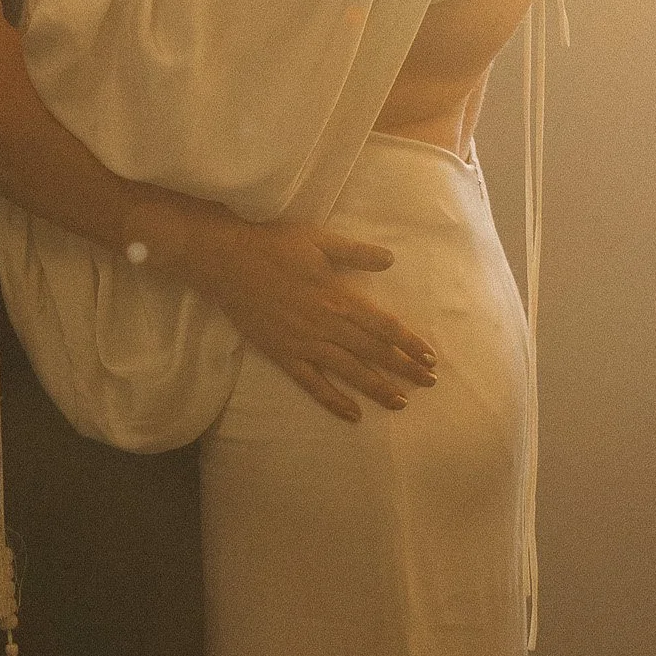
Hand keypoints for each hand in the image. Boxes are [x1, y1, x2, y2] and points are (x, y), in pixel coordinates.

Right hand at [165, 207, 439, 422]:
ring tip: (400, 403)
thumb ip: (355, 253)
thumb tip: (390, 260)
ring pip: (349, 372)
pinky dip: (334, 401)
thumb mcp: (319, 240)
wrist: (226, 261)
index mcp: (338, 297)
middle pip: (373, 352)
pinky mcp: (283, 355)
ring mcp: (304, 344)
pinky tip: (353, 415)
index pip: (383, 326)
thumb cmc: (273, 245)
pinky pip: (313, 384)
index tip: (429, 356)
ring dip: (377, 389)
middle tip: (428, 383)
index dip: (409, 342)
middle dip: (403, 368)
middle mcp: (326, 325)